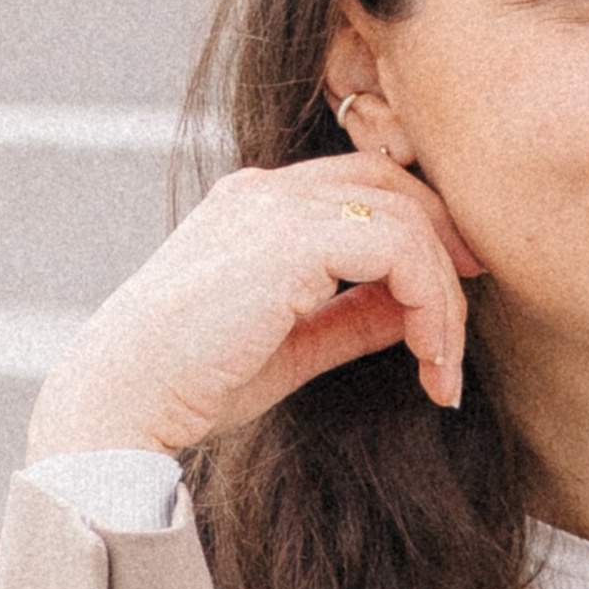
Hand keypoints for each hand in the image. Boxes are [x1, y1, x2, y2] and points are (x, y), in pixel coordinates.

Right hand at [26, 153, 481, 462]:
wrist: (124, 403)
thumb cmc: (194, 385)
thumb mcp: (293, 345)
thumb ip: (351, 316)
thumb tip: (413, 310)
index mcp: (258, 205)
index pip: (366, 185)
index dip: (425, 233)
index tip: (451, 304)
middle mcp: (267, 192)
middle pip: (396, 187)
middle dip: (449, 255)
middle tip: (464, 334)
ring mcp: (275, 208)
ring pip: (408, 219)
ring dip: (445, 299)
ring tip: (445, 369)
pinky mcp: (289, 241)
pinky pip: (400, 248)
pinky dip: (431, 305)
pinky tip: (430, 362)